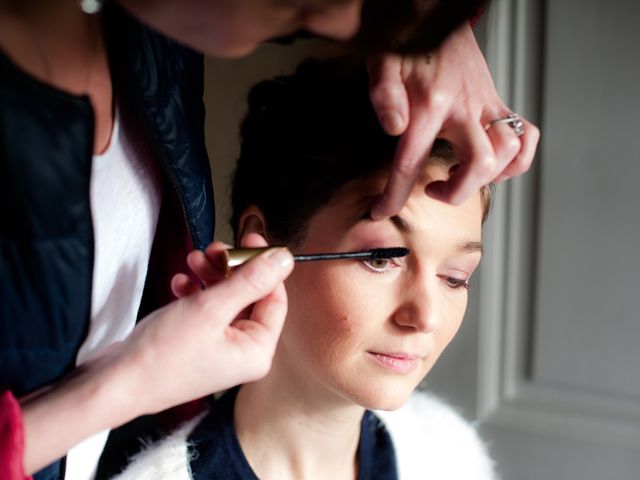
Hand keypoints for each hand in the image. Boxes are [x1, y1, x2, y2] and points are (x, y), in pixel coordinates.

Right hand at [20, 243, 292, 473]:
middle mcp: (242, 353)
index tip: (249, 240)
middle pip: (250, 297)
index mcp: (257, 351)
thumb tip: (284, 259)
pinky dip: (194, 293)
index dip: (264, 267)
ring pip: (225, 300)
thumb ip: (250, 281)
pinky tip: (178, 283)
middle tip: (214, 248)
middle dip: (231, 269)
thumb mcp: (211, 308)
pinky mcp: (196, 344)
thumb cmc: (162, 355)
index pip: (275, 299)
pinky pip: (205, 310)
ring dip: (210, 276)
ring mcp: (219, 349)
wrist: (114, 383)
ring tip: (191, 260)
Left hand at [367, 21, 539, 217]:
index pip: (411, 162)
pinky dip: (516, 159)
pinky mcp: (499, 104)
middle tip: (434, 189)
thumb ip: (384, 96)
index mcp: (429, 104)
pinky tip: (491, 163)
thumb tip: (392, 128)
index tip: (383, 212)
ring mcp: (486, 106)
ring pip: (509, 154)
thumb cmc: (408, 46)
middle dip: (456, 192)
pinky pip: (525, 136)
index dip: (395, 195)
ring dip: (488, 177)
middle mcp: (464, 108)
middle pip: (480, 165)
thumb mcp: (383, 64)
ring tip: (460, 174)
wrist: (438, 20)